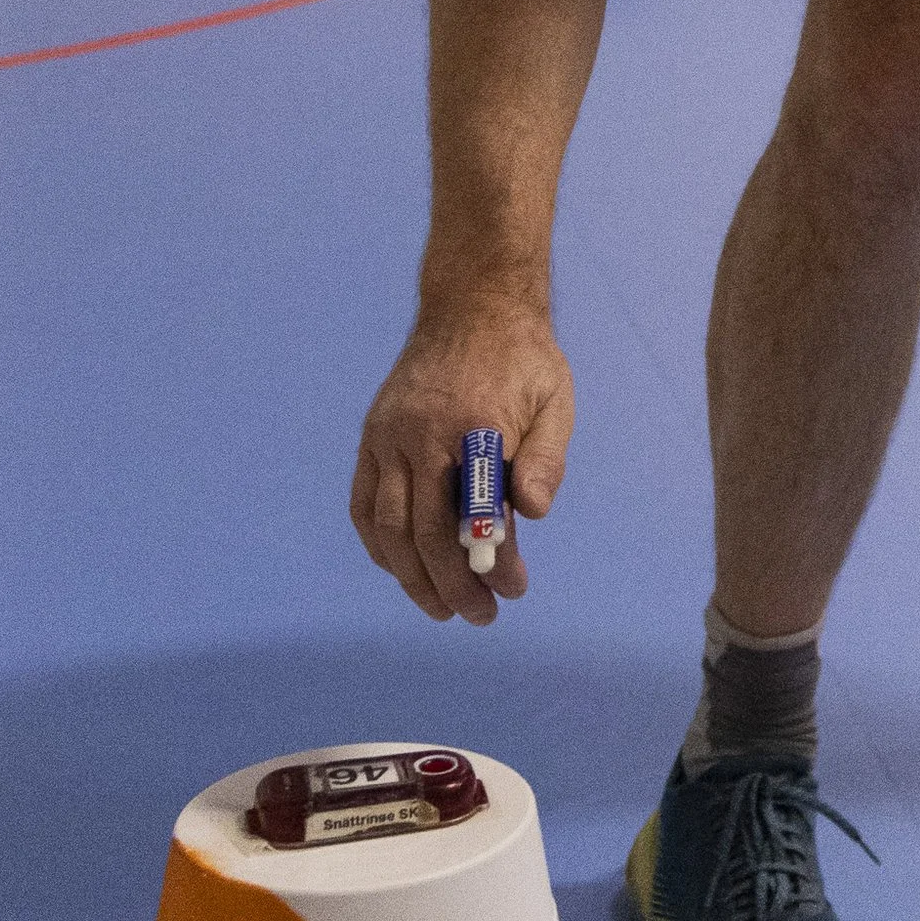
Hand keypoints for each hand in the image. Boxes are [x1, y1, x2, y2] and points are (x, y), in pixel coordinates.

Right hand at [350, 302, 573, 626]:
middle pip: (425, 530)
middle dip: (452, 585)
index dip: (492, 562)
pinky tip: (401, 570)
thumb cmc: (523, 359)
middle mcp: (422, 432)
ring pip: (388, 526)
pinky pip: (364, 504)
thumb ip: (546, 458)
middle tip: (480, 616)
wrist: (473, 303)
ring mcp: (389, 435)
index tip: (514, 590)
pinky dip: (378, 545)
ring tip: (441, 609)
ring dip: (412, 577)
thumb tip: (535, 514)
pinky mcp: (372, 436)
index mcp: (473, 424)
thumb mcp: (555, 399)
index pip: (476, 513)